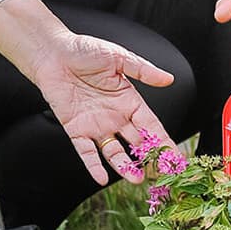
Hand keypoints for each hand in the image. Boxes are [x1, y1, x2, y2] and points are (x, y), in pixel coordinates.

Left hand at [0, 0, 175, 184]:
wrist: (52, 53)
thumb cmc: (84, 50)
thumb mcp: (118, 57)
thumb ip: (142, 70)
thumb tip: (168, 79)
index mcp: (128, 101)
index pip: (151, 126)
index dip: (165, 142)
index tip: (177, 160)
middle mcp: (115, 117)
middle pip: (137, 144)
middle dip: (150, 160)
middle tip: (162, 176)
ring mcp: (95, 125)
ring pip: (114, 152)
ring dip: (125, 167)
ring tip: (136, 179)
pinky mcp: (75, 129)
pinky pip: (86, 151)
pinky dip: (93, 165)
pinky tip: (101, 178)